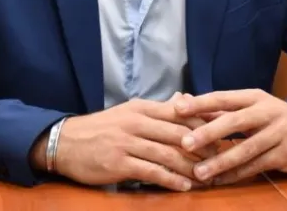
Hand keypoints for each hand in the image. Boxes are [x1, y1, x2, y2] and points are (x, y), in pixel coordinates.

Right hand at [51, 96, 216, 191]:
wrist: (66, 142)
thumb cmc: (101, 128)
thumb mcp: (129, 112)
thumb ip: (158, 109)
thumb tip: (185, 99)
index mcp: (140, 107)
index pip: (179, 112)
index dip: (202, 123)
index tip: (221, 132)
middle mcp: (136, 122)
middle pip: (177, 133)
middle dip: (202, 147)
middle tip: (221, 157)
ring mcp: (127, 142)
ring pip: (167, 153)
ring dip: (190, 166)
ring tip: (207, 175)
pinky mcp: (119, 163)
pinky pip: (151, 171)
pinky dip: (170, 179)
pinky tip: (183, 186)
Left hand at [174, 89, 286, 185]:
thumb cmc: (272, 117)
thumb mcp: (251, 107)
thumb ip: (219, 109)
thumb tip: (182, 102)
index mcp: (254, 97)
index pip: (224, 98)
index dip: (201, 103)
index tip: (177, 109)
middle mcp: (267, 112)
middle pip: (235, 121)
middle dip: (209, 132)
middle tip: (186, 144)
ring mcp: (278, 134)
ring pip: (246, 149)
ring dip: (221, 162)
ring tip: (199, 172)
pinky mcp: (285, 155)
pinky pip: (256, 167)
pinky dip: (236, 175)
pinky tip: (219, 180)